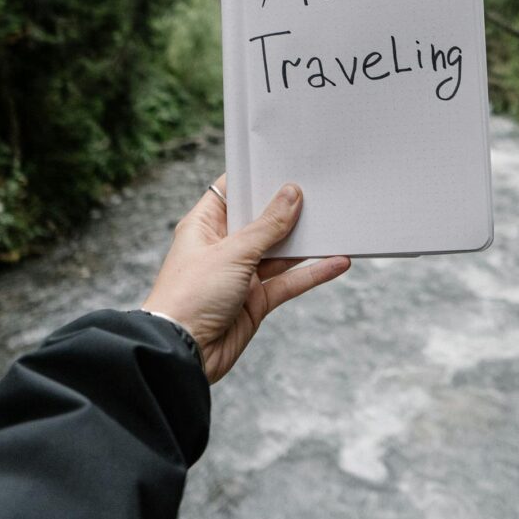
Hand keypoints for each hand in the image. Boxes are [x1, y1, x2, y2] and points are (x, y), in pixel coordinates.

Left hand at [143, 175, 350, 383]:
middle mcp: (223, 248)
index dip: (255, 178)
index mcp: (205, 226)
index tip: (283, 165)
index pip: (231, 192)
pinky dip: (312, 273)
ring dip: (304, 242)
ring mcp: (240, 275)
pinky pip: (288, 282)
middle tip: (318, 190)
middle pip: (261, 221)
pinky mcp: (255, 301)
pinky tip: (336, 262)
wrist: (181, 353)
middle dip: (286, 210)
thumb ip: (267, 226)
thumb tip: (291, 195)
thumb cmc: (189, 296)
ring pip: (279, 253)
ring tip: (334, 223)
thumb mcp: (232, 252)